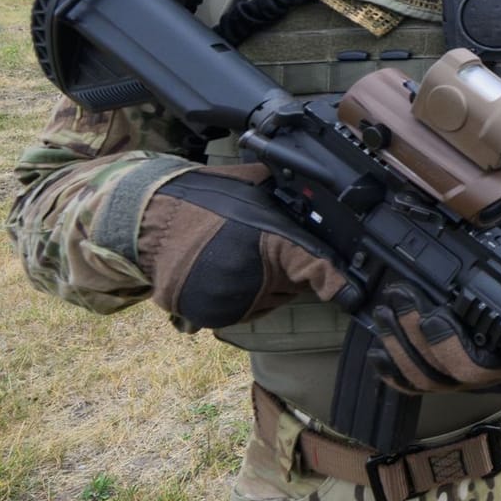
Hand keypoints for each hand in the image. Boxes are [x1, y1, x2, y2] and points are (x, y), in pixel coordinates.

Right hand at [136, 166, 349, 329]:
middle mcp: (252, 277)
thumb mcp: (255, 184)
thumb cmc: (203, 199)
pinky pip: (245, 311)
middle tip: (257, 245)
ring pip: (272, 300)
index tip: (352, 293)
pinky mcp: (212, 316)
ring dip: (266, 286)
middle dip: (288, 269)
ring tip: (234, 256)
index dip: (335, 281)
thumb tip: (327, 191)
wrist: (148, 221)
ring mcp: (231, 301)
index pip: (315, 268)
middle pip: (295, 285)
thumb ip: (290, 192)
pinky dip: (242, 298)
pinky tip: (221, 274)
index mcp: (268, 241)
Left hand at [364, 224, 500, 393]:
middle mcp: (484, 376)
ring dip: (398, 347)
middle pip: (442, 373)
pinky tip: (377, 351)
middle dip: (414, 338)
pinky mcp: (443, 377)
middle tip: (400, 299)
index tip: (432, 312)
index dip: (448, 343)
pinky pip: (412, 387)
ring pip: (423, 380)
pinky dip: (391, 372)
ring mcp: (461, 380)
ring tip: (385, 312)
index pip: (476, 364)